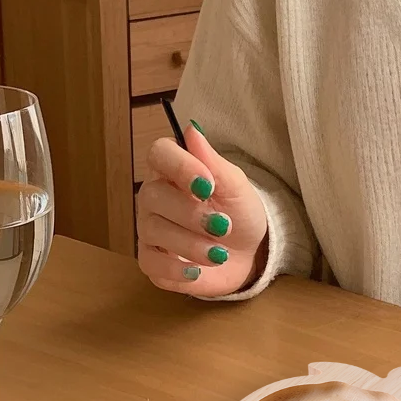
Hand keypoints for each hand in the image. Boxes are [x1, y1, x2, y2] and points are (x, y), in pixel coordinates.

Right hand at [137, 123, 267, 296]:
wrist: (250, 252)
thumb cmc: (240, 213)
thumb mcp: (236, 187)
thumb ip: (214, 163)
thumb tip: (191, 129)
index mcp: (173, 171)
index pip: (159, 154)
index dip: (179, 166)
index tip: (207, 185)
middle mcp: (155, 197)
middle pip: (153, 196)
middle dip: (191, 214)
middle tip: (224, 226)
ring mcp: (150, 230)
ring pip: (154, 231)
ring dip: (191, 245)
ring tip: (220, 253)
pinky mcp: (153, 261)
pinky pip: (151, 264)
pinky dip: (175, 270)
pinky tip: (197, 271)